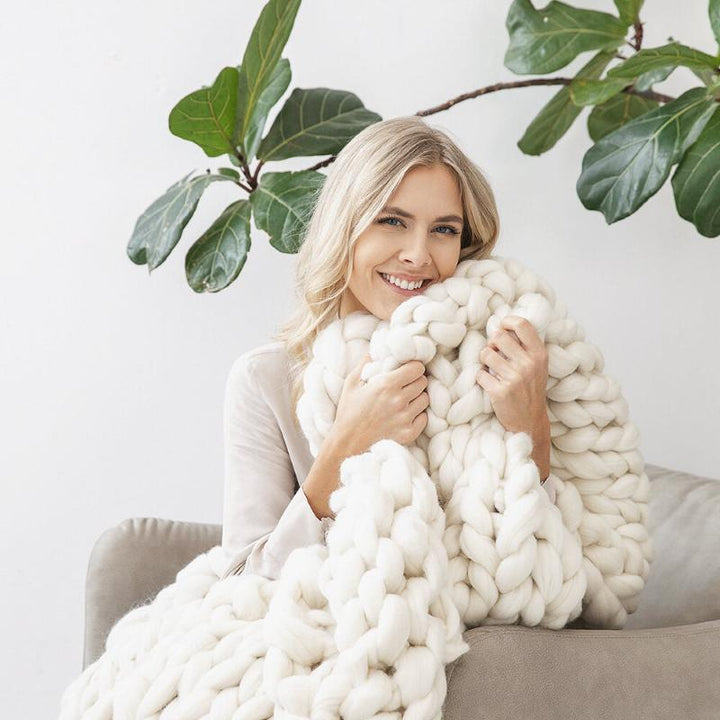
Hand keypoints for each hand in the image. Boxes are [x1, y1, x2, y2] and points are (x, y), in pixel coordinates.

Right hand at [331, 353, 428, 453]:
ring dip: (417, 397)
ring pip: (425, 399)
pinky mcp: (409, 433)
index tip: (407, 370)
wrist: (347, 444)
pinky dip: (417, 415)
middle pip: (423, 382)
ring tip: (404, 401)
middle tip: (405, 385)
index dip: (413, 367)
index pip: (417, 368)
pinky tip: (404, 415)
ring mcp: (405, 418)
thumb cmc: (348, 412)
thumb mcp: (351, 384)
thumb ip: (365, 364)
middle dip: (415, 381)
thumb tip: (374, 350)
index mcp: (387, 385)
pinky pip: (424, 417)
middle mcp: (399, 400)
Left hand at [476, 315, 550, 478]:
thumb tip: (501, 325)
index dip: (507, 322)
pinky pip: (479, 374)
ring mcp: (514, 378)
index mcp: (539, 354)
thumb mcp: (537, 365)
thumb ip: (524, 346)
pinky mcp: (500, 392)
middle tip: (495, 354)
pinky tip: (490, 384)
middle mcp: (529, 364)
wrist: (529, 422)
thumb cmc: (530, 389)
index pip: (521, 324)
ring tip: (492, 369)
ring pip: (485, 354)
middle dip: (491, 344)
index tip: (502, 329)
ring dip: (484, 361)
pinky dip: (481, 378)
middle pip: (498, 337)